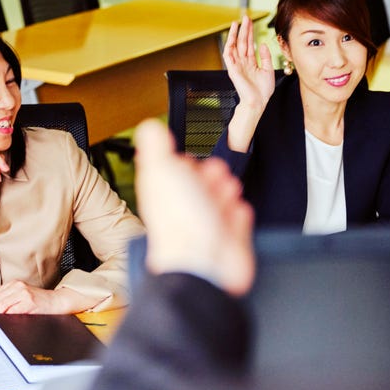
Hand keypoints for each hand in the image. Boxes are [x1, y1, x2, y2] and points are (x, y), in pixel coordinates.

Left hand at [0, 280, 70, 316]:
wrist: (57, 301)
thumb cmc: (40, 302)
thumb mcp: (22, 296)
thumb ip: (10, 301)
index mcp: (14, 284)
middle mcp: (18, 286)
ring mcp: (24, 293)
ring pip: (2, 305)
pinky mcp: (29, 301)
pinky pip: (12, 311)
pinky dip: (6, 318)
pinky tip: (5, 322)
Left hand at [134, 119, 254, 296]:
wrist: (205, 262)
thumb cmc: (181, 223)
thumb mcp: (162, 171)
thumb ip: (157, 147)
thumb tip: (149, 127)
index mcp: (165, 193)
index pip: (172, 175)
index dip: (181, 164)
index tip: (186, 157)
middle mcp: (186, 211)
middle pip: (199, 187)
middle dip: (210, 175)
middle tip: (214, 172)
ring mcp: (209, 227)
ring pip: (219, 203)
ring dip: (226, 191)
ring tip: (228, 188)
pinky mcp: (230, 240)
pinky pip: (238, 222)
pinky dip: (240, 215)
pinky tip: (239, 211)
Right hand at [223, 15, 275, 112]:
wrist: (258, 102)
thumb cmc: (263, 91)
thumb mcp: (268, 70)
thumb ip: (266, 57)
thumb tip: (261, 44)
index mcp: (251, 63)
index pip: (249, 44)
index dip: (250, 33)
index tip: (250, 22)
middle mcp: (243, 62)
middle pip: (242, 42)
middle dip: (244, 29)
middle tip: (245, 17)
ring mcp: (237, 65)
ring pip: (234, 46)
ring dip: (235, 34)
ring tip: (237, 23)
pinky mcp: (232, 69)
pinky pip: (228, 55)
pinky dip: (229, 45)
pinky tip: (232, 36)